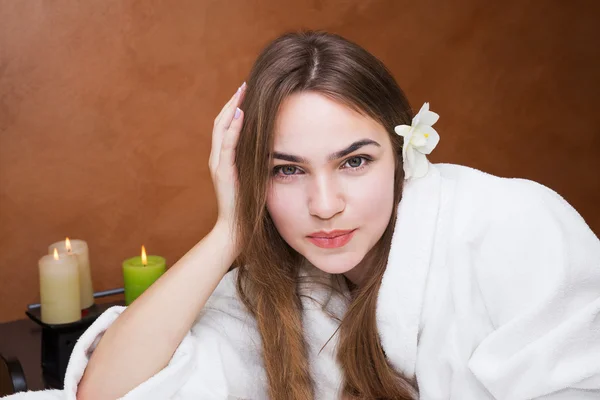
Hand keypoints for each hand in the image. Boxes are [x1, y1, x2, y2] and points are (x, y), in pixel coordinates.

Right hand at [209, 82, 245, 246]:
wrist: (236, 231)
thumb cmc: (248, 208)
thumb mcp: (253, 179)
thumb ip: (257, 164)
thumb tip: (274, 150)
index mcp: (224, 160)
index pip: (227, 127)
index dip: (234, 108)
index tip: (247, 93)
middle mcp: (217, 159)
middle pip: (221, 122)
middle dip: (232, 102)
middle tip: (244, 85)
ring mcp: (218, 165)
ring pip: (221, 128)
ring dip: (231, 108)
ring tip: (242, 91)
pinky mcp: (223, 172)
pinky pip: (227, 145)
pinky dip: (233, 127)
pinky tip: (242, 113)